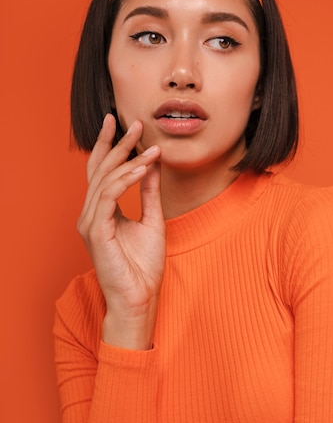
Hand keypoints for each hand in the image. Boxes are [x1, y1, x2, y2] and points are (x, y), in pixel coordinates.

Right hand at [77, 114, 164, 349]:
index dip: (110, 145)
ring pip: (104, 180)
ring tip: (149, 146)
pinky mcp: (96, 232)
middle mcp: (91, 214)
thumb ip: (149, 193)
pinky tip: (142, 168)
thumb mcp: (152, 220)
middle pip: (100, 170)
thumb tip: (152, 165)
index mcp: (101, 211)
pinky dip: (126, 179)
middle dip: (117, 144)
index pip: (102, 171)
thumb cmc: (143, 266)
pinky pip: (109, 197)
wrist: (140, 298)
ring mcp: (91, 222)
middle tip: (135, 123)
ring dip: (127, 160)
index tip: (124, 123)